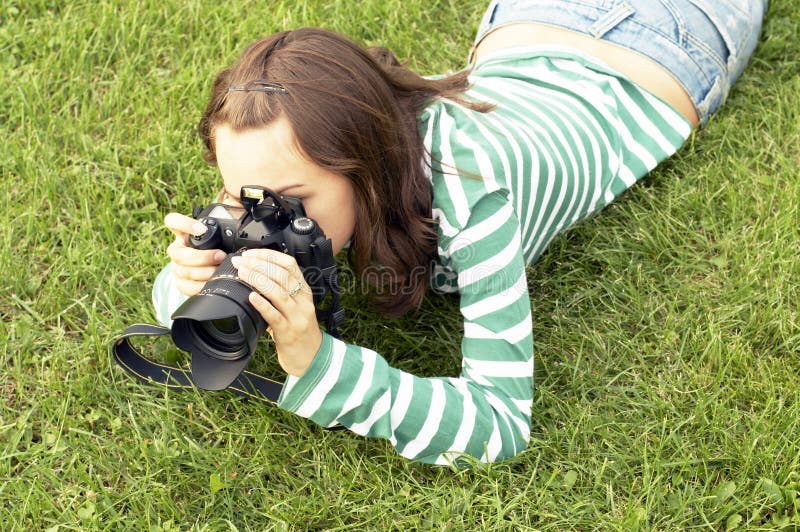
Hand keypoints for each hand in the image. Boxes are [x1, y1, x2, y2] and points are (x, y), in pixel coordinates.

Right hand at [164, 212, 226, 295]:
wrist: (211, 268)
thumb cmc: (218, 246)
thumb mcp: (220, 233)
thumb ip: (224, 222)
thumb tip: (237, 207)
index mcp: (183, 233)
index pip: (172, 221)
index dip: (183, 223)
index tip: (201, 229)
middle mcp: (177, 249)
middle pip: (178, 253)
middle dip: (201, 256)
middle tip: (220, 256)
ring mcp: (176, 267)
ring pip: (183, 270)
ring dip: (204, 272)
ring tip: (219, 270)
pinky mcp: (180, 282)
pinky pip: (186, 286)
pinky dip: (200, 285)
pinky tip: (211, 282)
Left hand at [231, 249, 321, 377]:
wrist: (311, 357)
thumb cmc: (299, 330)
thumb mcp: (295, 306)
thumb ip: (282, 291)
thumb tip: (255, 273)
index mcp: (304, 291)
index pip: (290, 265)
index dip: (269, 256)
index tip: (251, 253)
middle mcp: (303, 301)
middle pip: (282, 275)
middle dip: (259, 265)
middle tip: (241, 262)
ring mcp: (297, 316)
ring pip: (279, 292)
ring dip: (258, 280)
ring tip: (242, 274)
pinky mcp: (288, 332)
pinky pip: (274, 315)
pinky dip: (262, 304)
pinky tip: (251, 297)